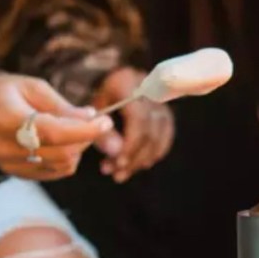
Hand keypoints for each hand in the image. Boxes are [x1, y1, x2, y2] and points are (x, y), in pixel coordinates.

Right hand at [0, 75, 113, 180]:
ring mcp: (11, 165)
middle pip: (62, 152)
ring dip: (78, 149)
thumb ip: (61, 105)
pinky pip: (55, 172)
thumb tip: (92, 117)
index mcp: (7, 119)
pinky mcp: (18, 175)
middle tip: (91, 122)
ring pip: (62, 165)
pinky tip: (64, 143)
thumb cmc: (5, 95)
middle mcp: (6, 147)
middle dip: (85, 138)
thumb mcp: (31, 87)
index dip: (85, 130)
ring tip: (74, 131)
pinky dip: (68, 159)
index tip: (106, 121)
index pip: (54, 132)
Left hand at [93, 67, 175, 182]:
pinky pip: (165, 138)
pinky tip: (138, 164)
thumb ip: (102, 132)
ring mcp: (161, 103)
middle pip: (150, 131)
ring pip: (159, 137)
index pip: (139, 119)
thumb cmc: (95, 97)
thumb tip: (116, 154)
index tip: (119, 163)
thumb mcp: (92, 111)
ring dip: (142, 160)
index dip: (131, 144)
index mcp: (127, 83)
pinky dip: (153, 154)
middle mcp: (151, 91)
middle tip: (116, 174)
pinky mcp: (165, 114)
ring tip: (122, 173)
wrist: (108, 83)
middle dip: (134, 157)